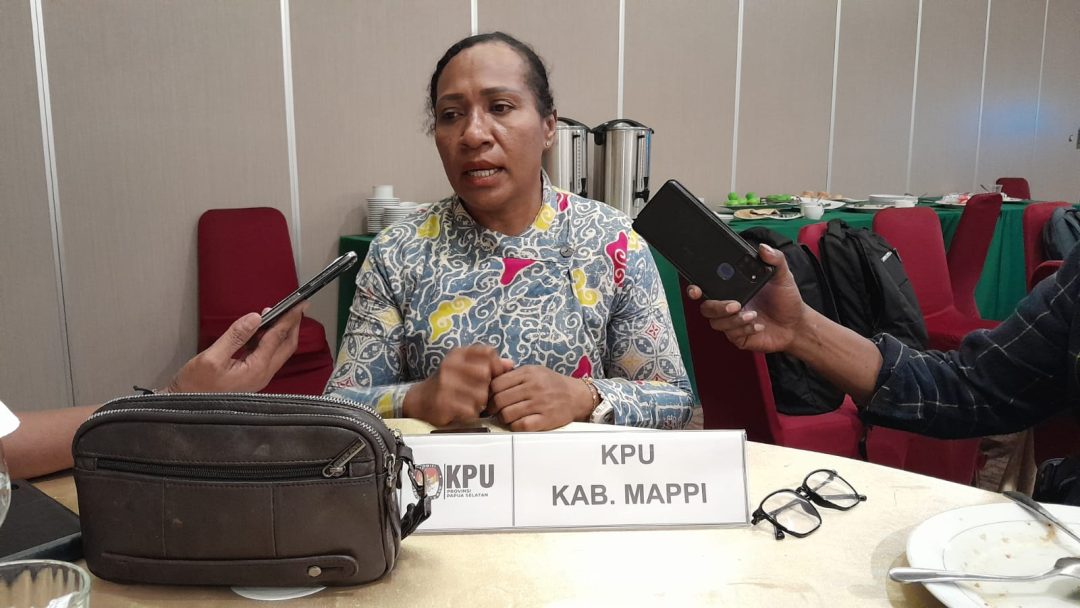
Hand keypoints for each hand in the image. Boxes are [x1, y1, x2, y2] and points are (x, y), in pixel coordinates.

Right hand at [166, 303, 305, 392]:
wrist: (184, 405)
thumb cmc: (195, 386)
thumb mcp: (212, 357)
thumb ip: (235, 336)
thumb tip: (254, 318)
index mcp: (256, 369)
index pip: (278, 338)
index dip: (289, 319)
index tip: (299, 304)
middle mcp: (263, 374)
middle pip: (286, 346)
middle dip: (292, 325)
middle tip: (296, 307)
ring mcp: (258, 377)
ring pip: (278, 351)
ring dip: (281, 332)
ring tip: (279, 314)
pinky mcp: (252, 377)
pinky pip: (267, 355)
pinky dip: (269, 340)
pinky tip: (262, 330)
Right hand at [403, 345, 512, 425]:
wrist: (420, 400)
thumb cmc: (448, 382)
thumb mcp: (466, 368)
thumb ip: (489, 365)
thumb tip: (511, 364)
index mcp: (458, 354)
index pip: (488, 352)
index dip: (497, 365)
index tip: (494, 376)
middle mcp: (450, 365)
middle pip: (486, 374)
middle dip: (487, 387)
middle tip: (479, 393)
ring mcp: (445, 384)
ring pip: (481, 395)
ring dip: (480, 403)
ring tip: (470, 402)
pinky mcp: (444, 402)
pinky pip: (471, 411)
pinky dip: (471, 414)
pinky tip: (463, 411)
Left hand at [489, 366, 594, 430]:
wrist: (577, 396)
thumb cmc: (551, 383)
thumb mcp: (534, 371)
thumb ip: (513, 373)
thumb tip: (489, 377)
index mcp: (528, 373)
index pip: (496, 384)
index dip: (489, 394)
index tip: (490, 399)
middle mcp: (534, 387)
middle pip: (499, 400)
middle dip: (494, 408)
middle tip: (496, 411)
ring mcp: (540, 404)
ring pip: (507, 414)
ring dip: (504, 418)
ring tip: (508, 417)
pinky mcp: (546, 419)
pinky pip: (521, 426)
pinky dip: (515, 426)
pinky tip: (518, 423)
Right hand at [687, 243, 810, 352]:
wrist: (796, 324)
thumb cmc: (786, 300)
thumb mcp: (782, 276)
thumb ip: (775, 259)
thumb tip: (764, 248)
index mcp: (733, 289)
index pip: (706, 287)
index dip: (695, 289)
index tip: (696, 289)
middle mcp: (728, 305)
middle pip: (706, 307)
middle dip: (717, 306)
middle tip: (735, 304)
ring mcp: (732, 322)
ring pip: (717, 322)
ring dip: (734, 319)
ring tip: (753, 314)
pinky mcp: (738, 337)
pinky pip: (731, 335)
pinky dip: (745, 329)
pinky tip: (758, 325)